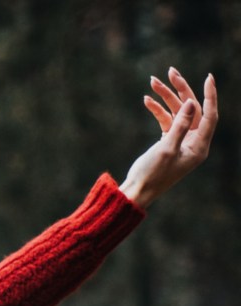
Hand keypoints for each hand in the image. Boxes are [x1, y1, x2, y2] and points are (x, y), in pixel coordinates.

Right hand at [119, 68, 216, 208]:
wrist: (136, 192)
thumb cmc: (152, 175)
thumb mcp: (167, 149)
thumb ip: (180, 125)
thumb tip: (193, 102)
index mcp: (199, 147)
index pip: (210, 115)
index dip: (209, 95)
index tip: (208, 77)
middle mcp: (193, 143)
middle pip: (192, 109)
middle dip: (181, 90)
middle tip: (171, 72)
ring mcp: (180, 141)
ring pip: (177, 112)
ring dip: (165, 98)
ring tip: (152, 83)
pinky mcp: (167, 142)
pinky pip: (166, 121)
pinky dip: (157, 110)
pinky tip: (147, 100)